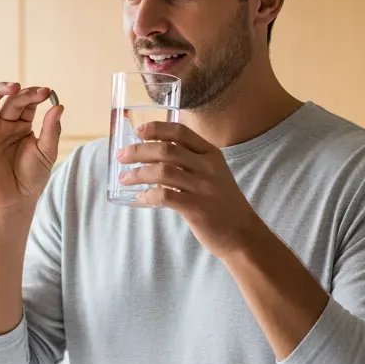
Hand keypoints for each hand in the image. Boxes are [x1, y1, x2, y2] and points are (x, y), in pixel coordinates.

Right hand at [0, 82, 63, 215]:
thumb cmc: (32, 179)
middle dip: (22, 92)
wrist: (15, 199)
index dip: (35, 95)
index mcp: (21, 126)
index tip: (46, 92)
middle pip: (10, 100)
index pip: (27, 103)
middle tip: (34, 91)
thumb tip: (59, 106)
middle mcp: (4, 125)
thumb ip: (51, 130)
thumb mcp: (46, 152)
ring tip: (12, 89)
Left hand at [116, 121, 260, 258]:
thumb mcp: (213, 175)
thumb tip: (154, 158)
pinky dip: (148, 196)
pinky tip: (139, 199)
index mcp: (211, 154)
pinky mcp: (197, 209)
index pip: (181, 132)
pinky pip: (165, 197)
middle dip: (139, 151)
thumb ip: (189, 164)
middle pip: (166, 150)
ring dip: (138, 173)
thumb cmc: (222, 204)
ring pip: (163, 172)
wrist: (243, 234)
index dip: (157, 129)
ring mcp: (203, 187)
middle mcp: (208, 167)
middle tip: (121, 156)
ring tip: (125, 178)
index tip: (138, 132)